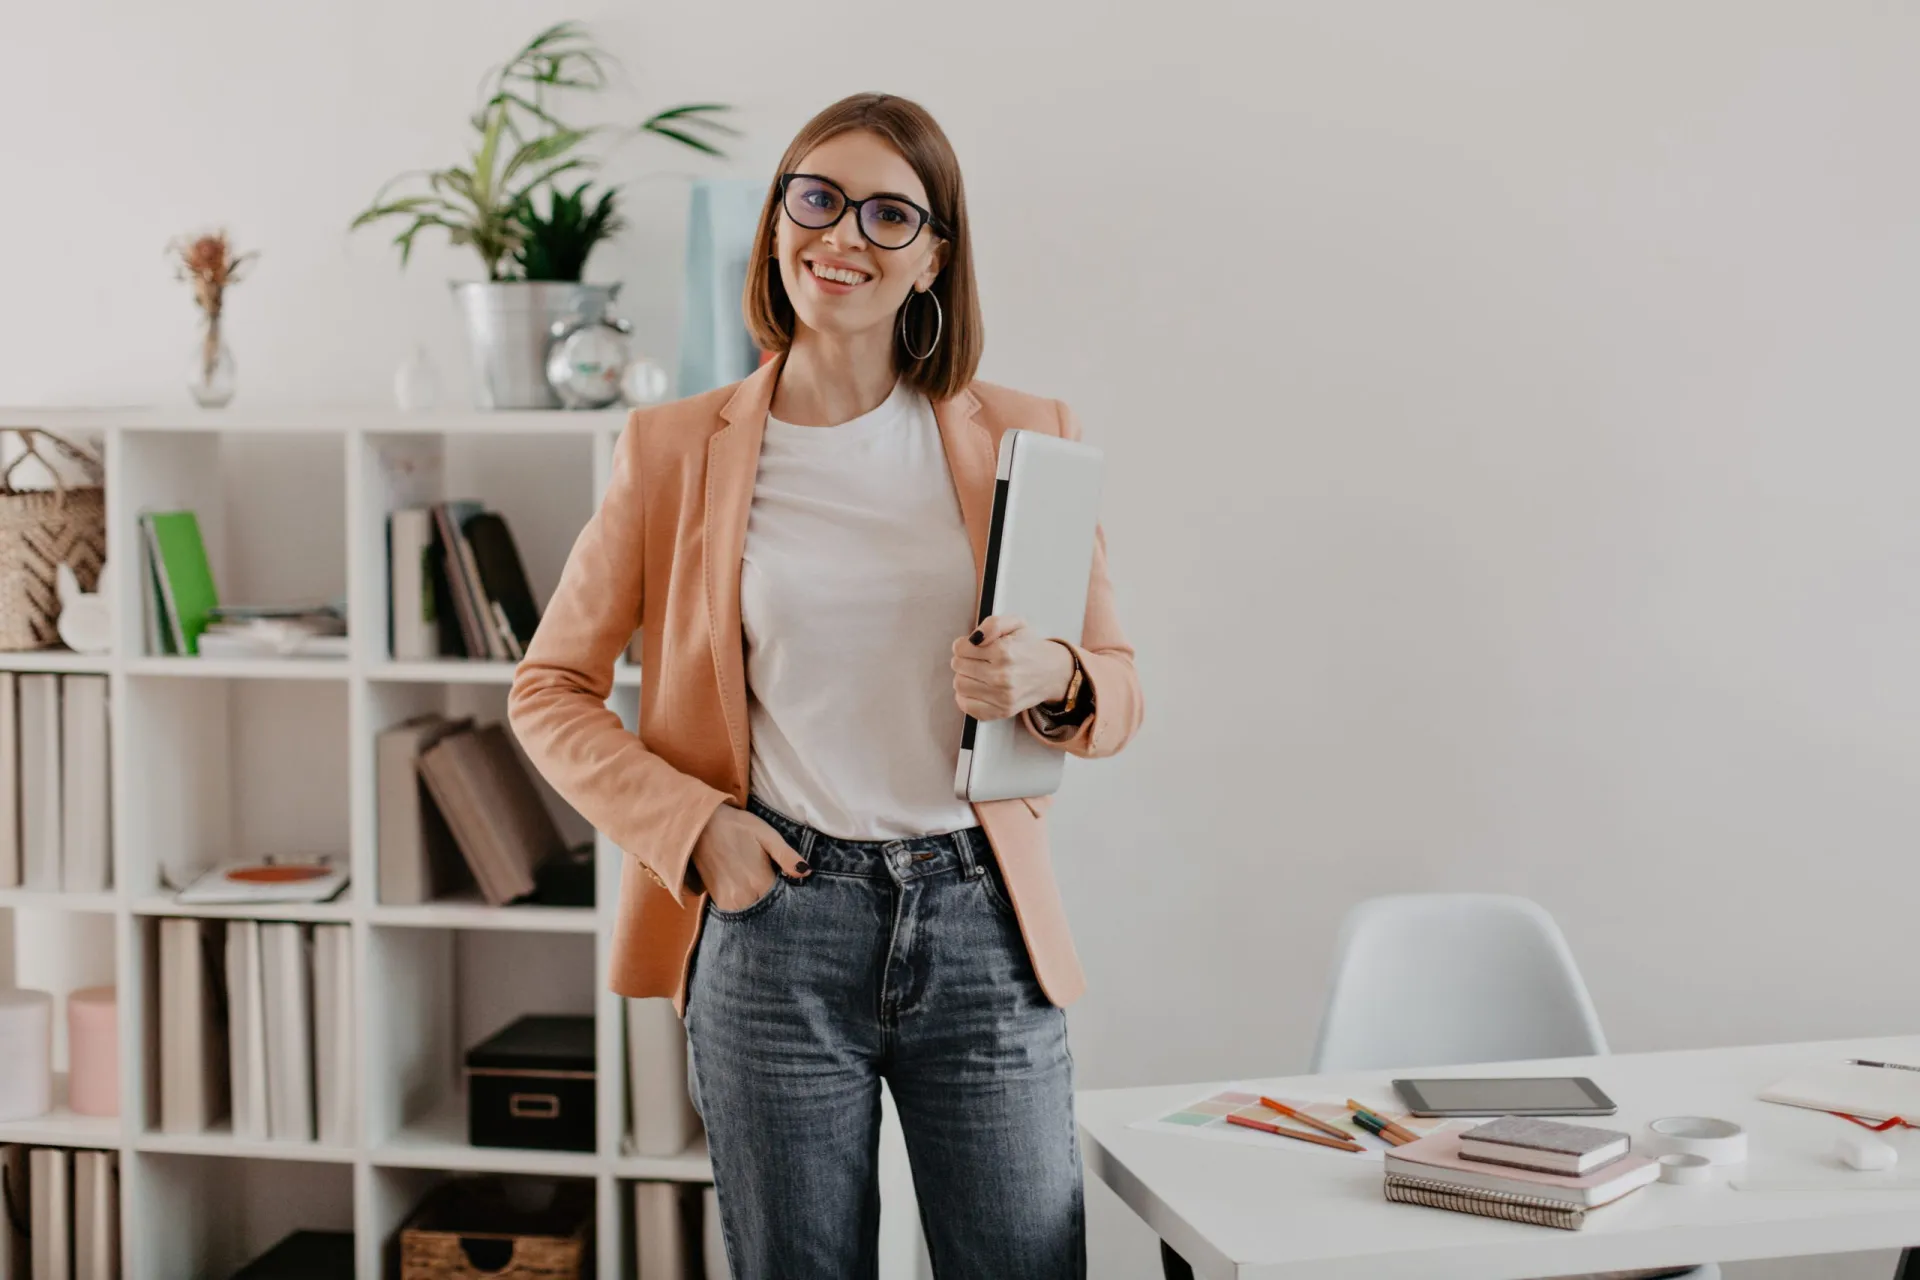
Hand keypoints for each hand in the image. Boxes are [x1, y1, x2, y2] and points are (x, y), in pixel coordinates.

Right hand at [690, 805, 809, 910]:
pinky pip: (738, 913)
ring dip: (762, 909)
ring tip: (766, 894)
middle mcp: (744, 897)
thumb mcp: (767, 835)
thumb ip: (787, 856)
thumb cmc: (738, 827)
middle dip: (777, 907)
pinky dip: (748, 908)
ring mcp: (729, 902)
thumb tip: (806, 872)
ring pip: (753, 916)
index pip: (783, 903)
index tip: (793, 891)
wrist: (702, 826)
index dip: (791, 899)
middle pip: (768, 912)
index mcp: (760, 882)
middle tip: (781, 892)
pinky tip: (752, 895)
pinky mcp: (718, 901)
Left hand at [950, 615, 1074, 721]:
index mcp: (1004, 652)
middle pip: (958, 666)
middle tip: (977, 659)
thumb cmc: (1030, 647)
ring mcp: (1002, 697)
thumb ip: (993, 624)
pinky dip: (966, 697)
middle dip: (964, 659)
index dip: (964, 644)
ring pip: (959, 685)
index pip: (960, 648)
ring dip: (964, 677)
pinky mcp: (1002, 711)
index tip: (973, 646)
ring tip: (978, 673)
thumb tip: (974, 639)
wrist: (1053, 672)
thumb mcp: (1016, 624)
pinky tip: (977, 688)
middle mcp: (1003, 676)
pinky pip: (966, 706)